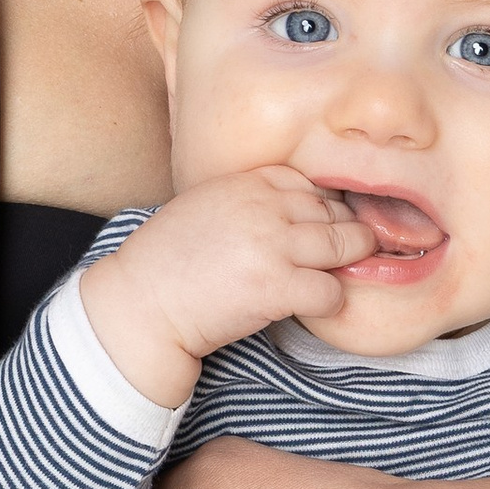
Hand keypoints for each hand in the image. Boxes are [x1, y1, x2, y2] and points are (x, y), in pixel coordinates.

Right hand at [78, 169, 371, 408]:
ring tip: (339, 275)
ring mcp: (272, 246)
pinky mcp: (276, 288)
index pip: (307, 183)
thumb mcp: (202, 206)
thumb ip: (244, 200)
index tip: (319, 227)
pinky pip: (331, 290)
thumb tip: (291, 208)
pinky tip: (317, 306)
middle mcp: (263, 207)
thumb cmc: (166, 262)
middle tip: (344, 253)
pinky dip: (332, 301)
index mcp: (244, 183)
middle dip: (344, 233)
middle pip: (332, 211)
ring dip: (349, 262)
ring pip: (344, 245)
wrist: (140, 306)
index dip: (321, 206)